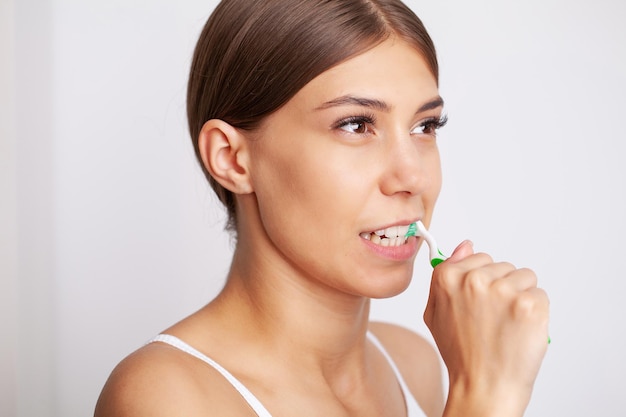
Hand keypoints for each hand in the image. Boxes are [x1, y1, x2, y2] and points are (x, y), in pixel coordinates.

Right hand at [423, 240, 549, 415]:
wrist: (483, 386)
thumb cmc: (461, 353)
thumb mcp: (436, 312)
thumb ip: (447, 273)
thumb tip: (466, 245)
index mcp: (448, 277)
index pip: (479, 258)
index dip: (482, 282)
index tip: (480, 301)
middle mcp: (475, 279)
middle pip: (504, 267)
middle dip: (503, 289)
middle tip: (493, 319)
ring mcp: (503, 291)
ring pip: (525, 278)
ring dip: (521, 299)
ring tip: (507, 325)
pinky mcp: (529, 305)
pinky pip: (541, 295)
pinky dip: (536, 313)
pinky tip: (520, 330)